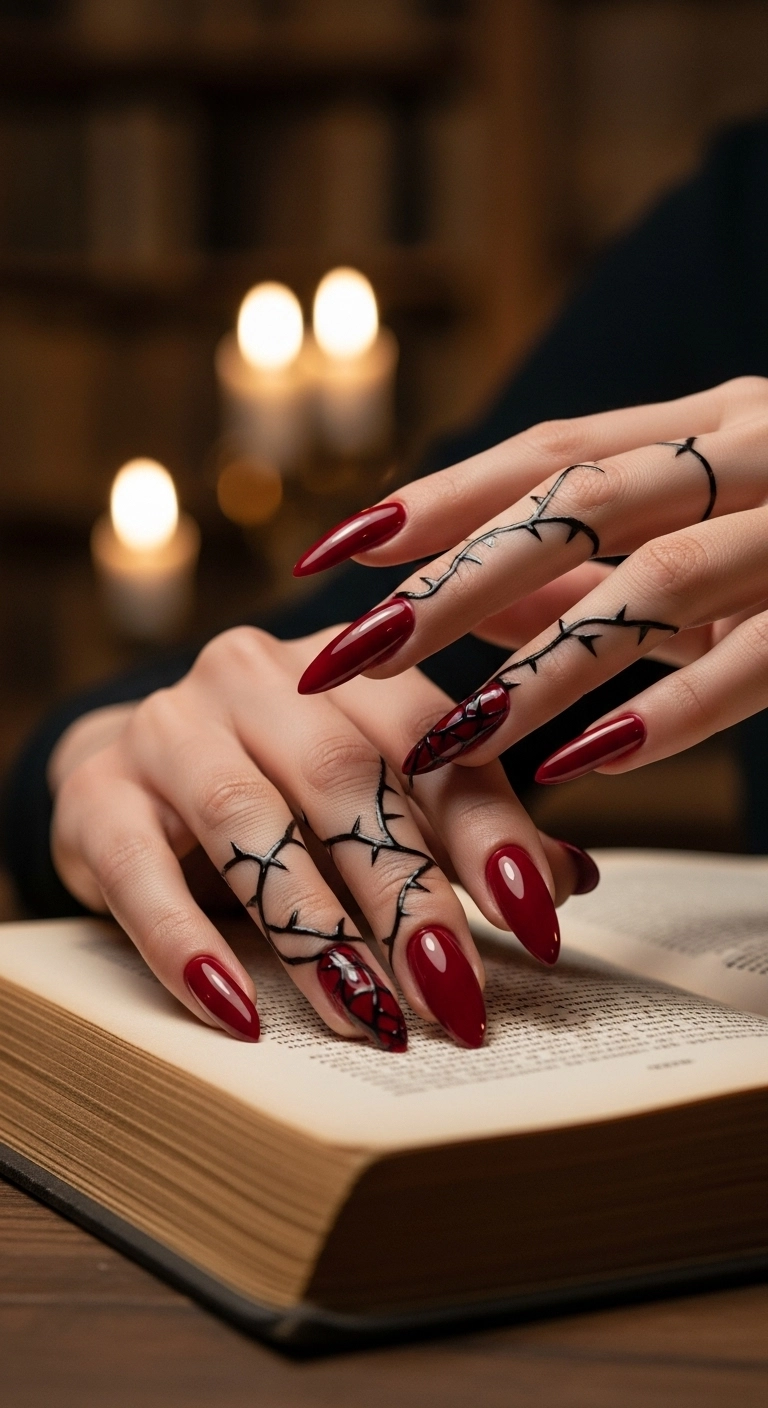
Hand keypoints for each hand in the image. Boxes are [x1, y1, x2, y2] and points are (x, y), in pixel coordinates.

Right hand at [49, 628, 589, 1050]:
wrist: (132, 770)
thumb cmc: (283, 789)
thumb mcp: (377, 794)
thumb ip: (465, 824)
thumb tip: (565, 881)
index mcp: (348, 667)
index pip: (433, 737)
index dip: (489, 829)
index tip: (537, 920)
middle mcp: (257, 677)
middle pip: (345, 778)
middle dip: (405, 893)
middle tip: (449, 992)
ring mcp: (172, 728)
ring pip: (248, 821)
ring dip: (312, 930)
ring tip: (365, 1017)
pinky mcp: (100, 792)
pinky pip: (139, 870)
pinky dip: (189, 945)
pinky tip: (238, 1012)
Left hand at [295, 377, 767, 783]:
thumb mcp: (712, 533)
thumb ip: (603, 564)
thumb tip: (473, 603)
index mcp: (714, 424)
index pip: (552, 453)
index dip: (438, 501)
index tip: (333, 552)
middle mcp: (756, 450)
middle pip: (579, 506)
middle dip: (454, 582)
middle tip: (351, 654)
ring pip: (657, 583)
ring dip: (542, 667)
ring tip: (450, 739)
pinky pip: (756, 662)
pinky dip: (669, 716)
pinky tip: (582, 763)